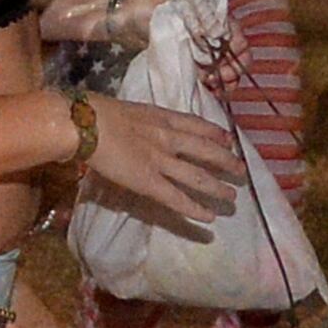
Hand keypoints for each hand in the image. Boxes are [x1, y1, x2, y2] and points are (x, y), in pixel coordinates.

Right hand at [79, 95, 248, 228]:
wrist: (85, 123)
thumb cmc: (96, 112)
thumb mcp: (128, 109)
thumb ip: (141, 120)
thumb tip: (140, 126)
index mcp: (162, 117)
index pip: (197, 124)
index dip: (215, 133)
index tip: (228, 139)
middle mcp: (169, 138)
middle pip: (207, 150)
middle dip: (226, 161)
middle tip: (241, 170)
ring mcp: (161, 161)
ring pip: (198, 177)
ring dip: (217, 188)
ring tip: (232, 198)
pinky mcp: (149, 182)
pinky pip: (177, 198)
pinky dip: (194, 209)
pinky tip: (208, 218)